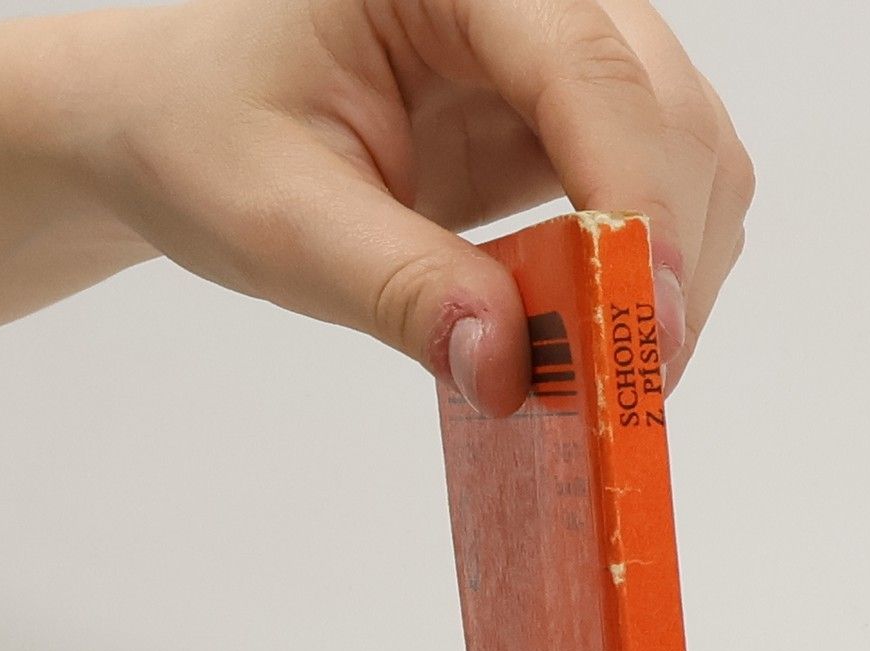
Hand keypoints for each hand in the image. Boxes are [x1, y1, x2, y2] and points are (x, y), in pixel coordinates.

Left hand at [63, 0, 754, 412]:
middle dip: (666, 248)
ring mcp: (560, 49)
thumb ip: (398, 287)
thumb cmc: (204, 135)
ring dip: (671, 267)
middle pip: (666, 106)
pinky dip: (650, 271)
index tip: (644, 317)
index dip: (635, 193)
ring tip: (608, 370)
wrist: (179, 121)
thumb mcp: (277, 219)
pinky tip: (596, 329)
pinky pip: (661, 188)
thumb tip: (508, 368)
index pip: (586, 62)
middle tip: (629, 383)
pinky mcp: (569, 117)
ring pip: (690, 148)